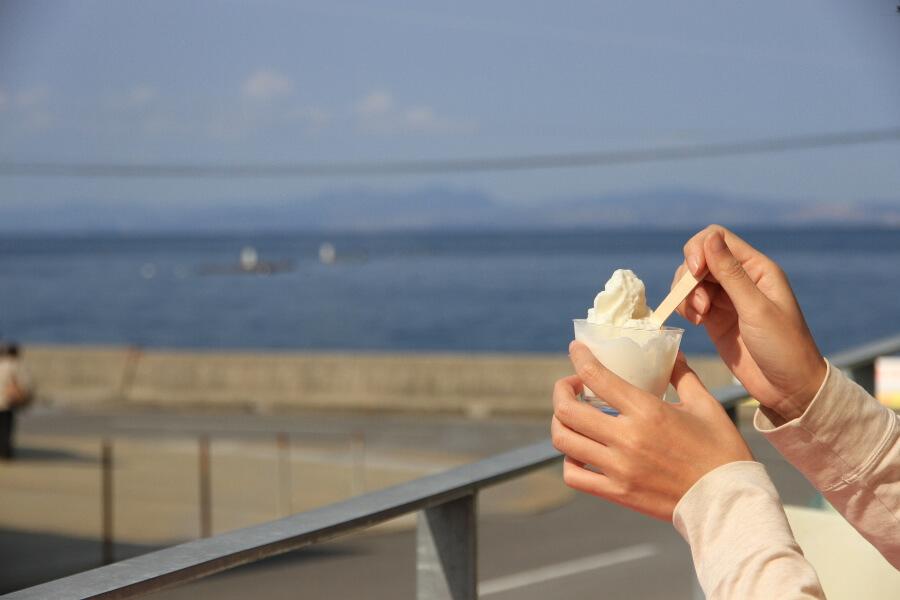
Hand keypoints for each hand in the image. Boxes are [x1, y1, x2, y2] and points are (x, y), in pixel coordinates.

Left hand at [551, 342, 752, 520]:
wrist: (728, 502)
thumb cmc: (721, 451)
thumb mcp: (706, 405)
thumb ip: (683, 376)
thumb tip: (672, 354)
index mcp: (648, 411)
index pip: (597, 376)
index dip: (579, 358)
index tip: (576, 349)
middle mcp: (627, 438)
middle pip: (568, 410)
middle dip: (561, 391)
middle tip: (571, 386)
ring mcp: (618, 468)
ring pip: (565, 441)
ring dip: (560, 423)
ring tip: (571, 417)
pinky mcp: (617, 492)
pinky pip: (574, 476)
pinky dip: (569, 461)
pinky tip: (579, 452)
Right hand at [675, 225, 826, 424]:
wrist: (788, 388)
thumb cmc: (783, 347)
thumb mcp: (756, 309)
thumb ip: (731, 273)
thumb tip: (709, 238)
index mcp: (757, 269)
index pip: (717, 238)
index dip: (699, 250)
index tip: (695, 273)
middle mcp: (740, 279)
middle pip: (699, 258)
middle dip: (690, 278)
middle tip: (698, 305)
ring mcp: (726, 299)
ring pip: (691, 281)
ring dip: (686, 295)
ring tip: (698, 316)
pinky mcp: (715, 318)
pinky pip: (690, 301)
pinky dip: (685, 307)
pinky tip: (695, 321)